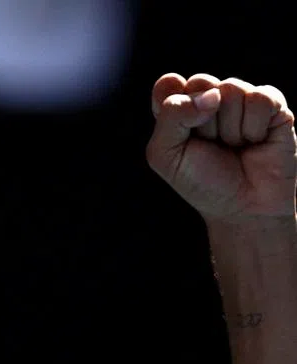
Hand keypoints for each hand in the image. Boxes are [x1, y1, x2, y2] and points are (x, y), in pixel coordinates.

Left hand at [146, 74, 296, 222]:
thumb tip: (212, 95)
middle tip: (210, 146)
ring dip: (229, 129)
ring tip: (234, 146)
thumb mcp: (165, 156)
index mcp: (180, 108)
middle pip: (200, 82)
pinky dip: (253, 127)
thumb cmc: (200, 183)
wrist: (241, 207)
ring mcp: (242, 99)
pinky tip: (255, 142)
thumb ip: (171, 116)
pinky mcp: (273, 104)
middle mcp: (210, 98)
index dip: (174, 109)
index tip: (181, 136)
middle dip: (201, 122)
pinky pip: (260, 98)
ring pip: (231, 89)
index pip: (167, 85)